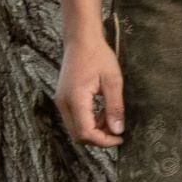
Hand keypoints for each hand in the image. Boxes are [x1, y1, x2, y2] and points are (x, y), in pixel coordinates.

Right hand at [55, 31, 124, 147]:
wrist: (81, 40)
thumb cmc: (98, 56)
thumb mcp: (113, 81)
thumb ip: (115, 107)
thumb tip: (118, 130)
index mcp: (75, 99)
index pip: (86, 133)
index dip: (103, 141)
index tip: (120, 138)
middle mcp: (64, 103)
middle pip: (78, 135)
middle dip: (98, 138)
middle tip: (117, 129)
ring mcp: (61, 101)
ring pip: (76, 129)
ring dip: (94, 130)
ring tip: (111, 117)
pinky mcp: (64, 99)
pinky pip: (75, 119)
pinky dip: (89, 121)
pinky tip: (102, 111)